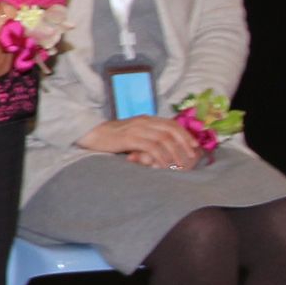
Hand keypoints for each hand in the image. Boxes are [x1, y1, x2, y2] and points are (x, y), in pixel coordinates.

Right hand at [78, 115, 207, 170]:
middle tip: (191, 156)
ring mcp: (137, 129)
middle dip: (184, 143)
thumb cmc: (113, 138)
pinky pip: (151, 147)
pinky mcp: (129, 138)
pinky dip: (160, 156)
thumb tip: (164, 146)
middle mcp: (144, 121)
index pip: (171, 124)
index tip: (194, 145)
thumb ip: (147, 136)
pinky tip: (164, 165)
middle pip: (171, 130)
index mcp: (146, 119)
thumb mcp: (133, 133)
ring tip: (179, 164)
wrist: (91, 134)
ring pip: (163, 139)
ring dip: (174, 152)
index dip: (185, 134)